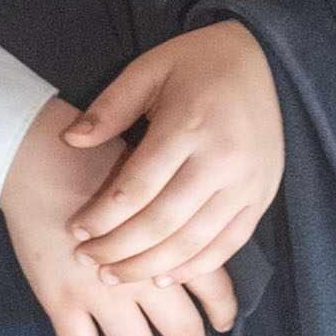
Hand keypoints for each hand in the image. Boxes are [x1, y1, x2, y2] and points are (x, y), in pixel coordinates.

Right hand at [1, 94, 236, 335]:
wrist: (37, 156)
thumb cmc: (99, 159)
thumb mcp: (156, 178)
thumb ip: (180, 218)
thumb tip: (205, 243)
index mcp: (169, 242)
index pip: (213, 289)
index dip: (222, 312)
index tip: (222, 321)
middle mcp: (141, 275)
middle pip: (182, 329)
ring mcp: (99, 293)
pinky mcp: (61, 301)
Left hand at [64, 22, 284, 286]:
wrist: (266, 58)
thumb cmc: (198, 62)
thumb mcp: (149, 69)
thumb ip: (110, 107)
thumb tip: (70, 141)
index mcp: (189, 125)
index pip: (137, 187)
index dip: (102, 216)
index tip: (75, 230)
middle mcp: (222, 160)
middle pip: (163, 222)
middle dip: (120, 249)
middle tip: (88, 261)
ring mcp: (247, 184)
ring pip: (194, 242)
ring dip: (151, 266)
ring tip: (116, 277)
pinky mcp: (262, 197)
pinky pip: (228, 244)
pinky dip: (195, 267)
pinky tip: (163, 277)